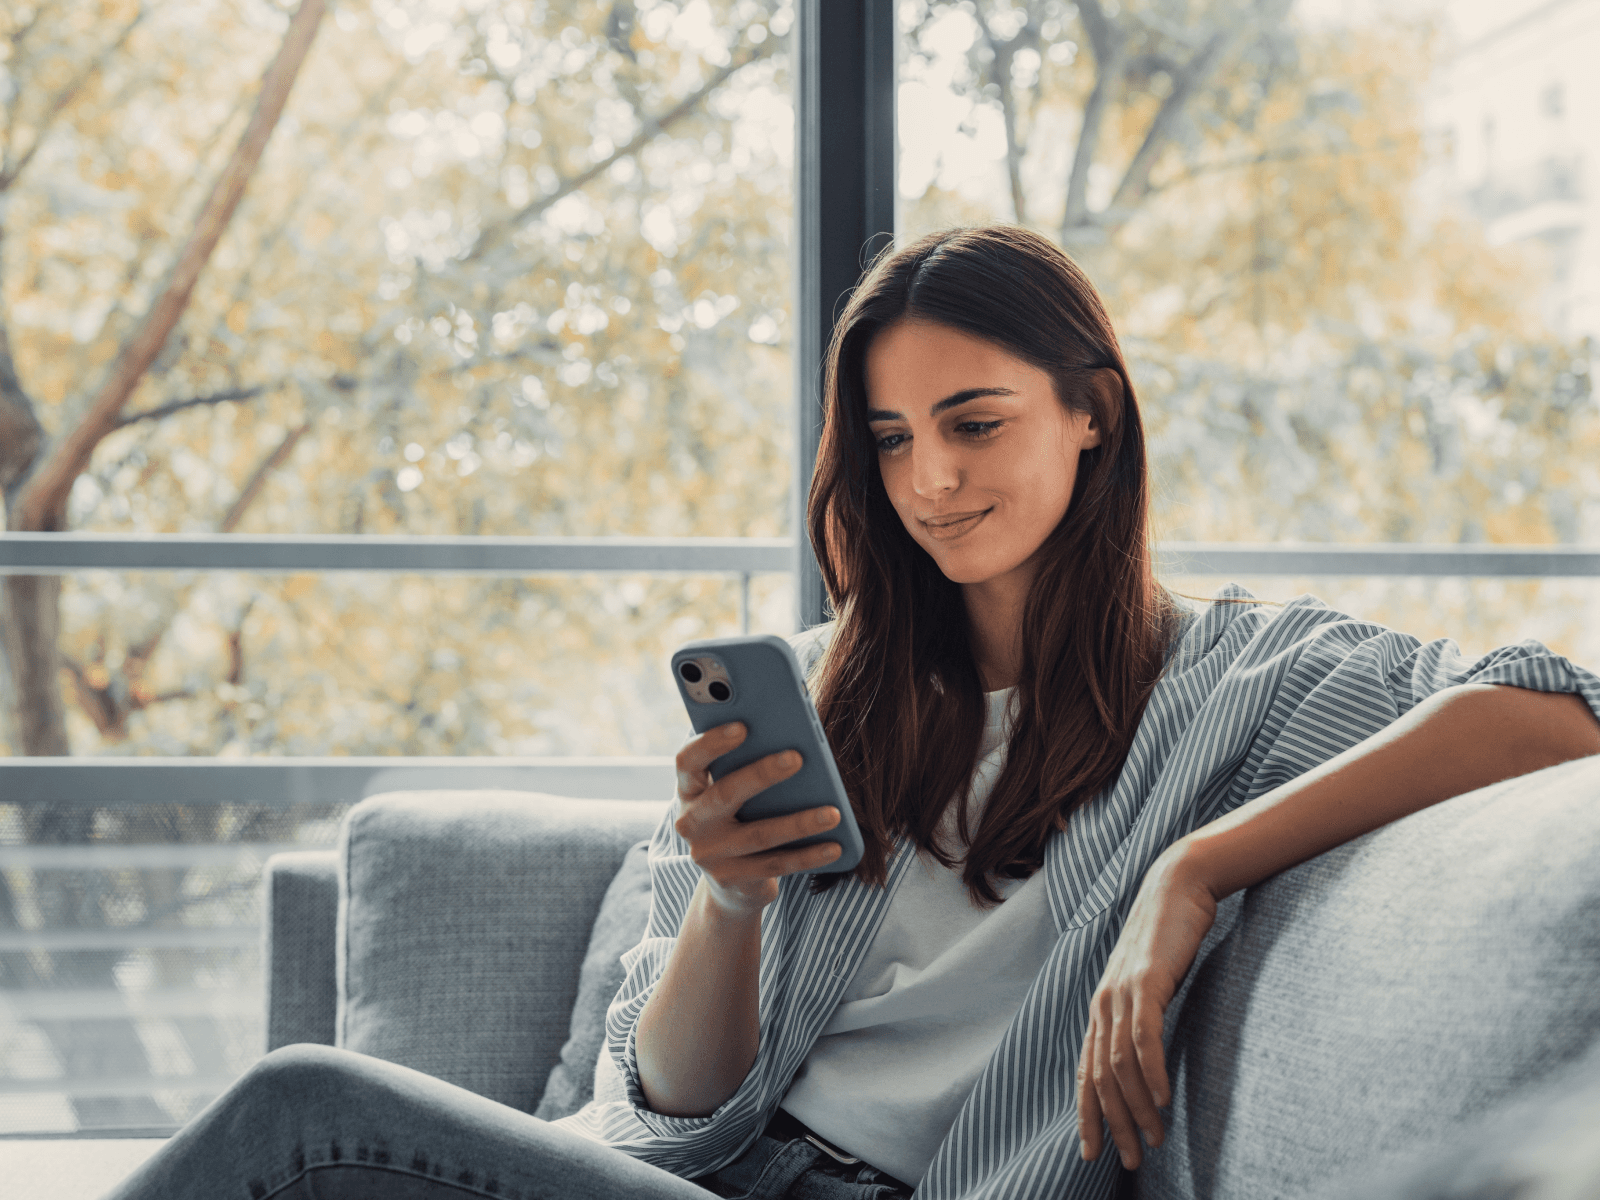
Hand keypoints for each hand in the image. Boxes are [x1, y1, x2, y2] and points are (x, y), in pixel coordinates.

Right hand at [673, 721, 843, 916]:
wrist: (731, 881)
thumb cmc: (741, 815)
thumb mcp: (735, 788)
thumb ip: (747, 763)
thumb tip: (792, 738)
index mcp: (690, 789)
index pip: (688, 761)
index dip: (711, 743)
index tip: (742, 726)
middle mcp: (691, 822)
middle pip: (725, 794)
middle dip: (762, 774)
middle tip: (797, 758)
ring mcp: (710, 854)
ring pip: (759, 834)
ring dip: (799, 823)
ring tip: (833, 813)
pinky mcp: (733, 879)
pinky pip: (776, 865)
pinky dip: (808, 855)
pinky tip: (835, 846)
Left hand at [1077, 847, 1217, 1169]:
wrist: (1177, 886)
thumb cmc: (1169, 938)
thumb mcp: (1151, 983)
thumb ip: (1143, 1016)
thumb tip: (1146, 1056)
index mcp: (1101, 1007)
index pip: (1086, 1072)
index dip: (1088, 1115)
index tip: (1092, 1153)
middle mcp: (1103, 1002)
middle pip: (1099, 1077)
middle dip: (1113, 1124)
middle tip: (1131, 1160)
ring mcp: (1121, 991)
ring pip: (1120, 1064)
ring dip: (1137, 1107)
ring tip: (1154, 1139)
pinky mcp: (1146, 981)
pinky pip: (1143, 1036)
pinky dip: (1150, 1071)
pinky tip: (1162, 1098)